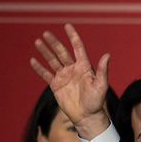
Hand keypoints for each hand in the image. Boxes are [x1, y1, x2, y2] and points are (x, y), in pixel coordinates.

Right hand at [30, 24, 111, 138]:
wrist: (87, 116)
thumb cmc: (97, 101)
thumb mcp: (101, 85)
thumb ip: (103, 70)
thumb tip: (107, 54)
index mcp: (85, 67)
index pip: (78, 48)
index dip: (73, 36)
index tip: (67, 26)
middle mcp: (73, 69)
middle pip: (62, 52)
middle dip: (54, 43)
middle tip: (46, 33)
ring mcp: (64, 76)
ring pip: (53, 61)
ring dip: (45, 52)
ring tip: (38, 42)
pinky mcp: (56, 85)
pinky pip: (46, 74)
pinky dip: (39, 68)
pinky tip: (33, 60)